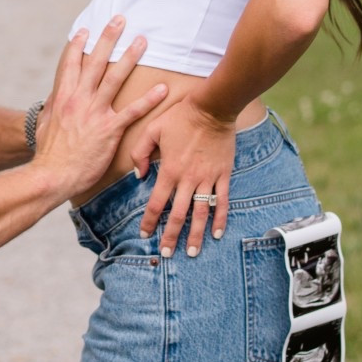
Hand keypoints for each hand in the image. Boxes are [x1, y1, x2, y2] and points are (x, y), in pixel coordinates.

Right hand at [35, 19, 167, 203]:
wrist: (52, 175)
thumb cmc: (49, 154)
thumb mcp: (46, 125)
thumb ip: (53, 107)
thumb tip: (55, 96)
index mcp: (63, 97)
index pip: (71, 64)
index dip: (78, 45)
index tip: (86, 30)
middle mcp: (79, 99)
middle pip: (95, 62)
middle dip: (108, 38)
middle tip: (119, 19)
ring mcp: (94, 113)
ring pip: (115, 78)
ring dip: (130, 57)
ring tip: (143, 41)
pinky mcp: (109, 130)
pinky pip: (132, 111)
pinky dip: (149, 100)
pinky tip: (163, 89)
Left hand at [131, 97, 234, 255]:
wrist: (212, 108)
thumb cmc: (180, 117)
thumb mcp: (152, 129)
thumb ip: (140, 152)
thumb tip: (138, 176)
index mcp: (169, 170)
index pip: (157, 203)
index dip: (149, 221)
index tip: (144, 234)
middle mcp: (188, 179)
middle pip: (178, 214)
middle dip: (171, 236)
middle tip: (167, 253)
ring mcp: (208, 179)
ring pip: (201, 213)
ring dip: (197, 235)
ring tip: (193, 252)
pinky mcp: (223, 175)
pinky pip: (223, 201)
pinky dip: (221, 218)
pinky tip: (217, 233)